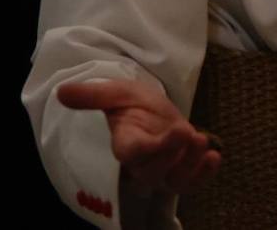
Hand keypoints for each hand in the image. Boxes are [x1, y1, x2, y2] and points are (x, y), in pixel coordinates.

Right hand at [58, 79, 221, 196]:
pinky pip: (190, 184)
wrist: (154, 110)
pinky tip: (215, 158)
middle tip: (189, 134)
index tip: (172, 131)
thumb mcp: (116, 92)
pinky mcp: (179, 173)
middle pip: (152, 173)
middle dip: (172, 156)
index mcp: (125, 143)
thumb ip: (92, 96)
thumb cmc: (133, 103)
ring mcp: (162, 171)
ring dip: (190, 166)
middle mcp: (142, 163)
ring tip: (203, 142)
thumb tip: (61, 91)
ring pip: (173, 181)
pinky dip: (203, 176)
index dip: (150, 148)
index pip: (131, 154)